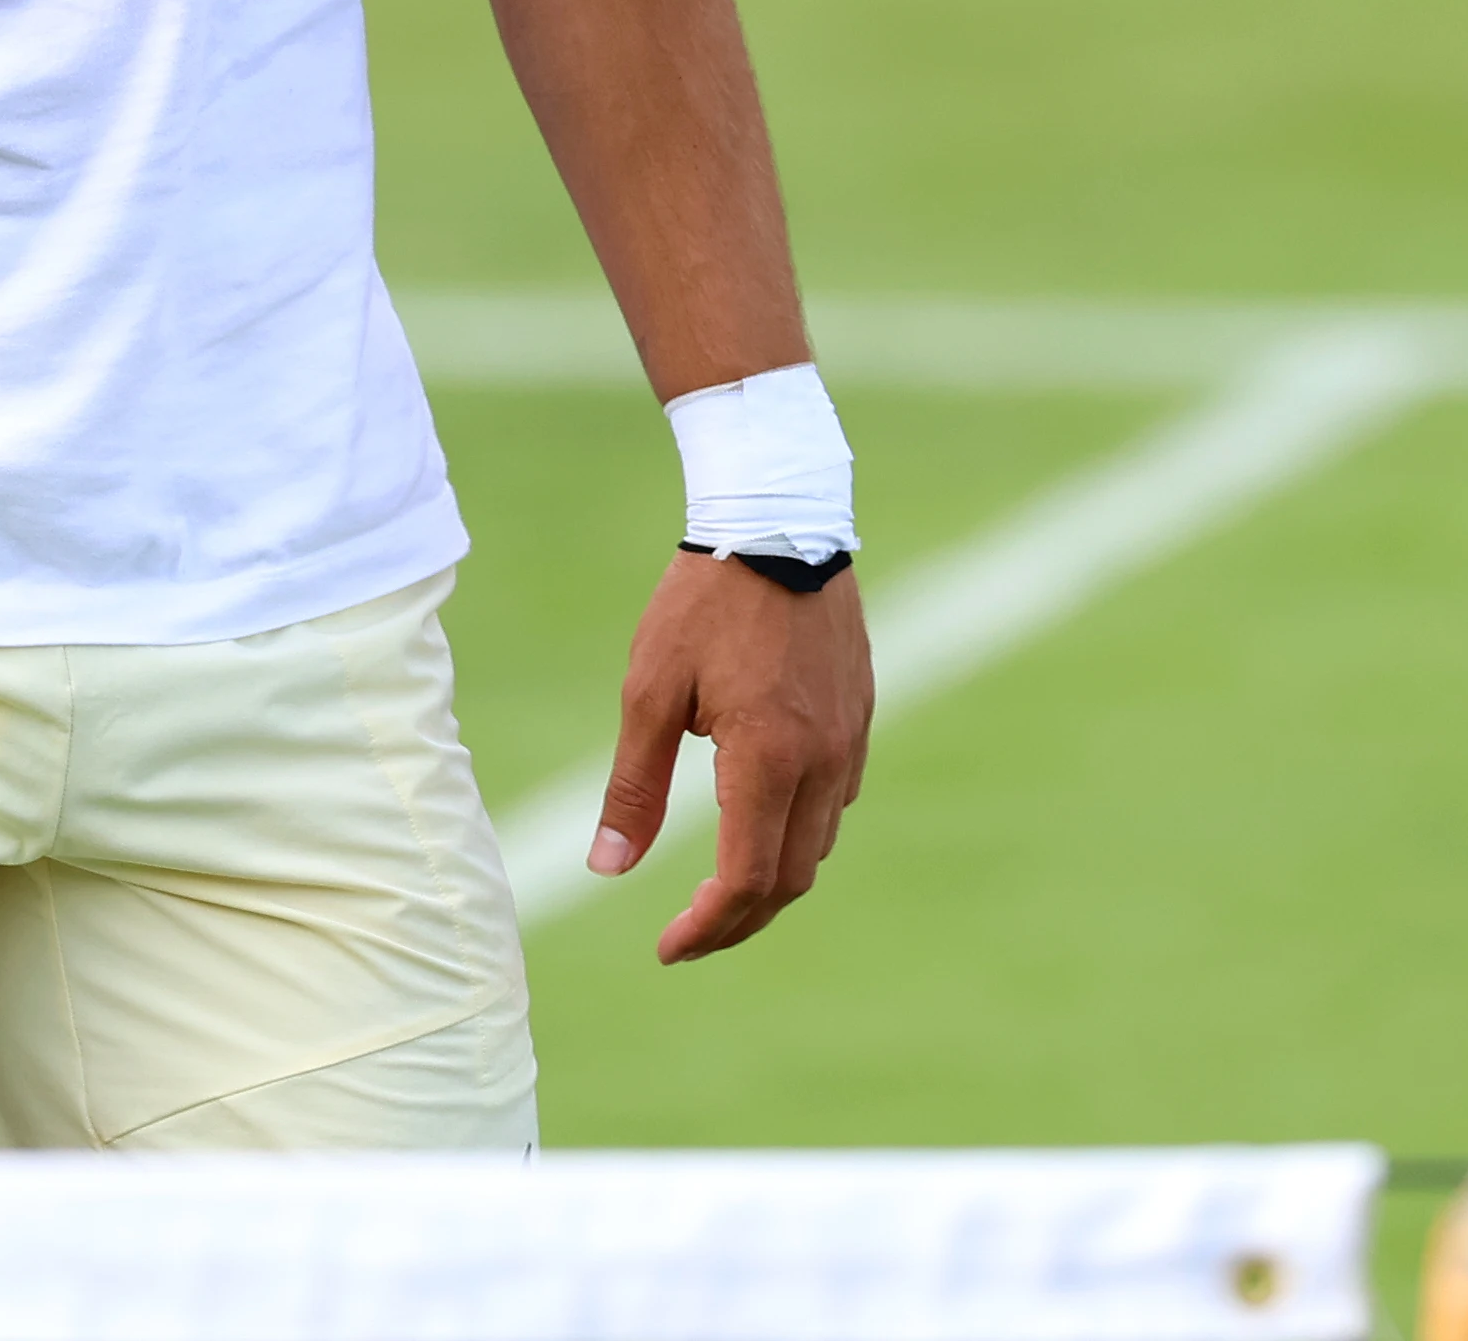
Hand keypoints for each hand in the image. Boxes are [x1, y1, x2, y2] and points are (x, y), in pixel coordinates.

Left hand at [585, 552, 874, 962]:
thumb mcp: (650, 691)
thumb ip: (633, 788)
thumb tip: (606, 869)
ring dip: (771, 879)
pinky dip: (799, 832)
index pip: (747, 881)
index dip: (707, 928)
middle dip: (739, 920)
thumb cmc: (704, 601)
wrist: (780, 519)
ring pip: (819, 843)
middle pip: (791, 879)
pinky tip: (761, 818)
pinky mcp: (860, 714)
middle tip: (688, 934)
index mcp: (769, 760)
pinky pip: (837, 799)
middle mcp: (823, 761)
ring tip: (719, 887)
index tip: (668, 948)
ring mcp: (850, 738)